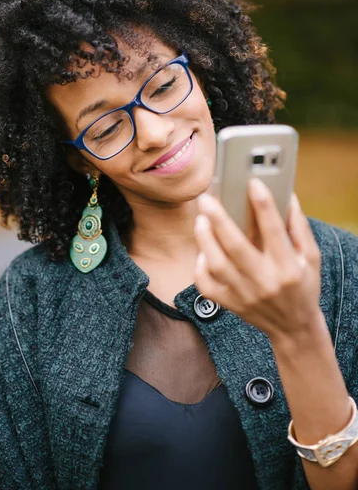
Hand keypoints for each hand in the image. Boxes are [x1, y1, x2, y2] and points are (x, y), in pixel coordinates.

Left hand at [194, 179, 321, 340]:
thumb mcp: (310, 258)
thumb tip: (288, 196)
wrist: (293, 328)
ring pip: (217, 264)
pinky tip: (203, 251)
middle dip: (219, 219)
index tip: (252, 183)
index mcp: (288, 267)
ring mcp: (245, 295)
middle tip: (207, 199)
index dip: (263, 205)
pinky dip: (201, 266)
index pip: (273, 231)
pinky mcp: (230, 304)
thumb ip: (299, 227)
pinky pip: (207, 285)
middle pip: (236, 246)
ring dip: (205, 239)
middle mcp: (265, 281)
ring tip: (201, 220)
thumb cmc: (303, 287)